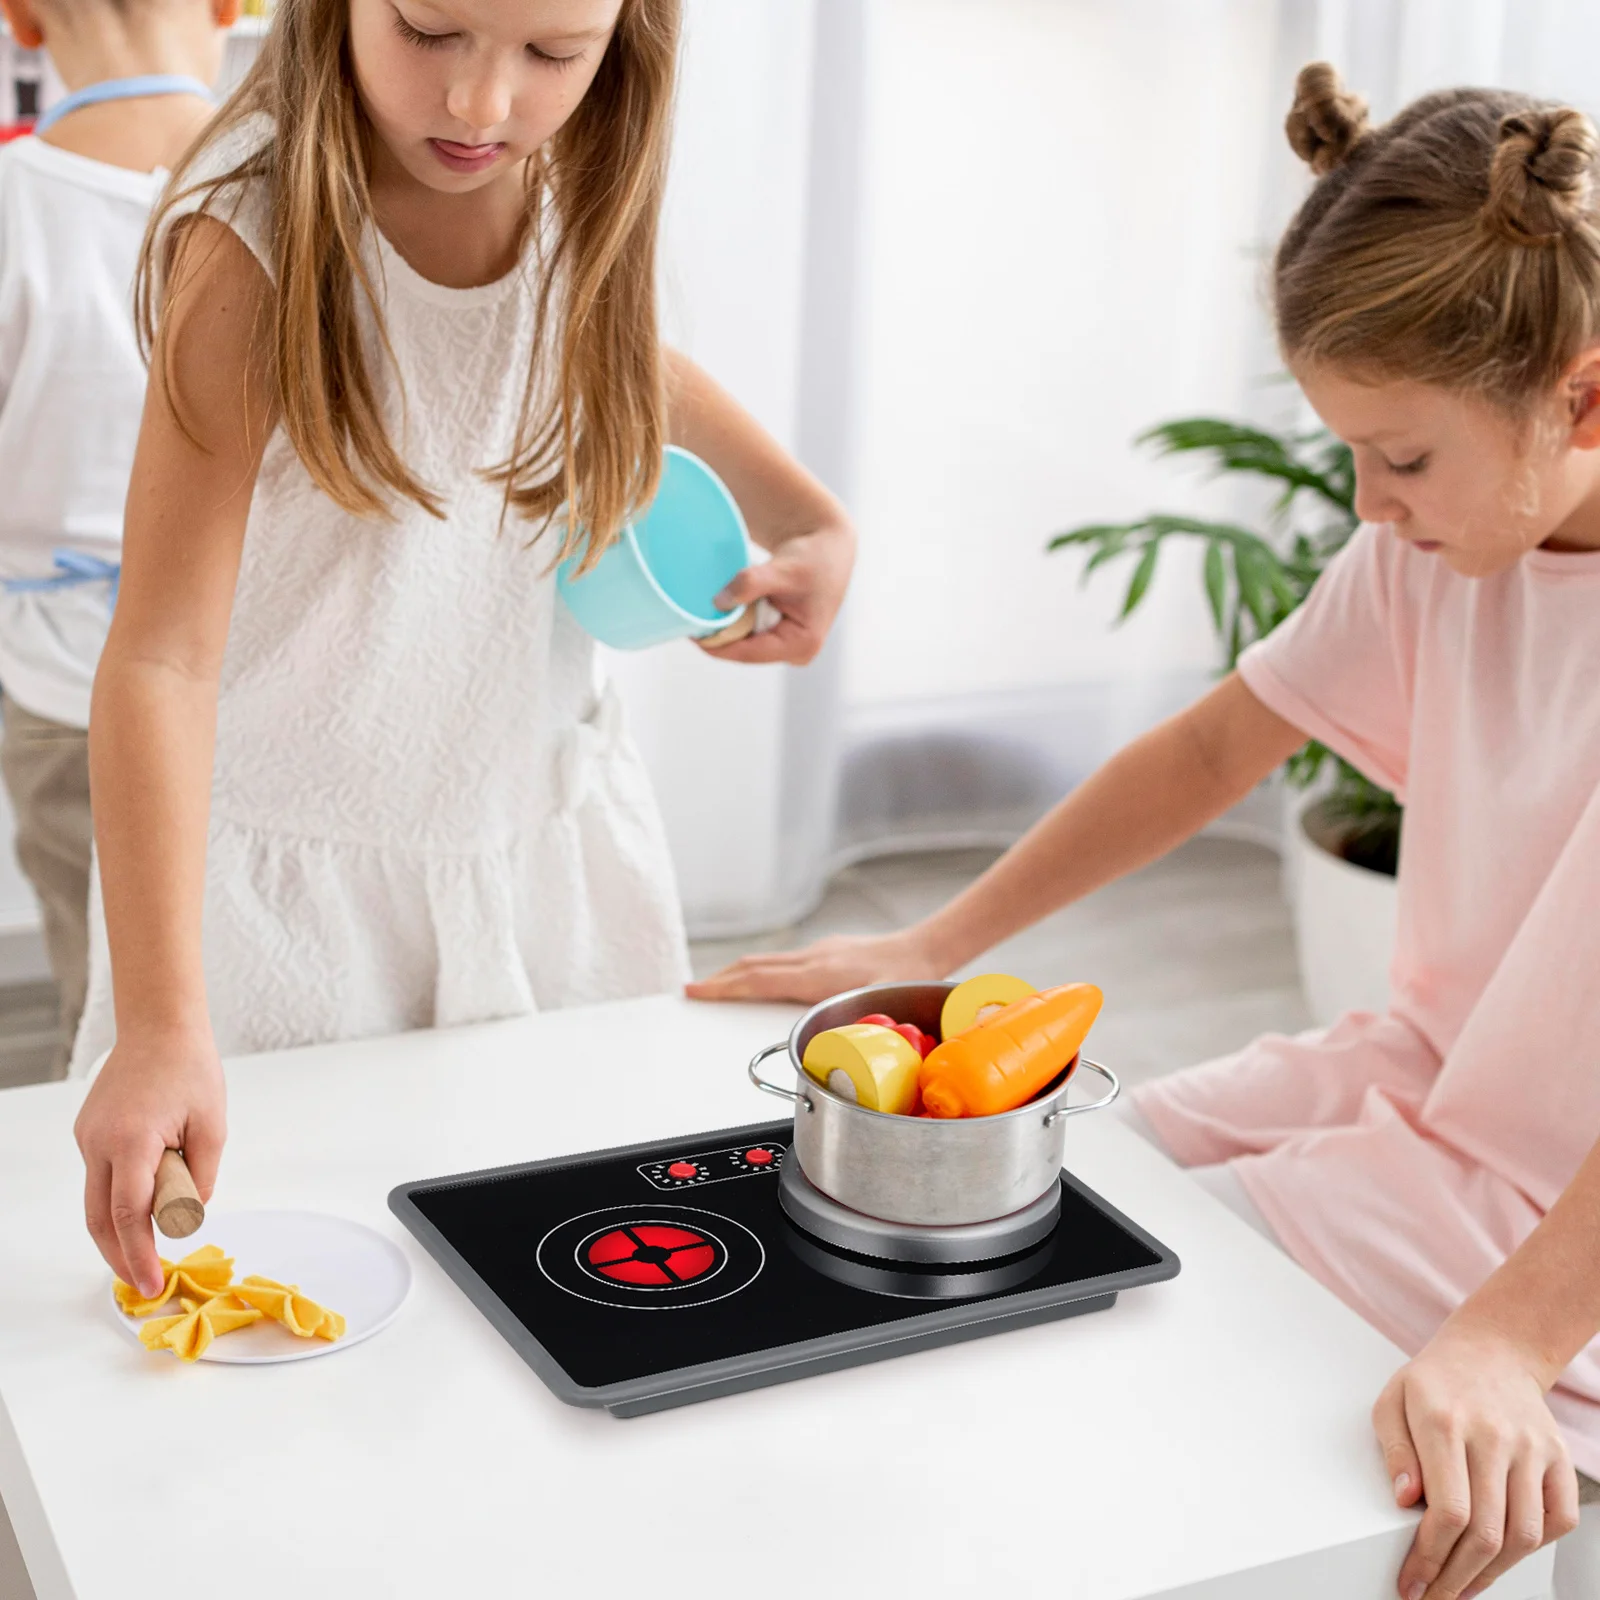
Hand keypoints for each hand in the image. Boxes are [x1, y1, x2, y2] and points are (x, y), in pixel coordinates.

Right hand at [73, 1027, 226, 1298]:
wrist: (160, 1025)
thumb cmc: (191, 1068)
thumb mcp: (213, 1125)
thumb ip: (201, 1175)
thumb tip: (189, 1213)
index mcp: (131, 1142)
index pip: (128, 1216)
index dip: (138, 1256)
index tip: (151, 1284)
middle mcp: (99, 1143)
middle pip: (99, 1219)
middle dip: (120, 1257)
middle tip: (143, 1285)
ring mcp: (88, 1137)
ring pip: (95, 1200)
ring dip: (118, 1230)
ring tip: (144, 1255)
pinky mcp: (88, 1131)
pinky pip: (101, 1175)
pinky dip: (118, 1197)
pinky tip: (141, 1205)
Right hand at [686, 927, 943, 1004]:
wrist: (925, 949)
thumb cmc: (906, 980)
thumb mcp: (873, 1008)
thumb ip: (844, 1026)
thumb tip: (818, 1047)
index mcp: (816, 975)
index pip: (756, 980)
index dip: (721, 988)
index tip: (695, 993)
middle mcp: (812, 958)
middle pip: (753, 966)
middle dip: (720, 979)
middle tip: (694, 991)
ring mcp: (819, 951)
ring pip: (767, 961)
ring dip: (739, 974)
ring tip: (720, 987)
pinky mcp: (828, 950)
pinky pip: (784, 960)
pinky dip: (763, 970)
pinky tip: (765, 980)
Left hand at [698, 522, 853, 666]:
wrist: (827, 547)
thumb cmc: (813, 558)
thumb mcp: (782, 570)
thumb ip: (751, 584)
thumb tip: (718, 602)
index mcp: (801, 645)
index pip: (749, 653)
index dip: (717, 646)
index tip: (691, 635)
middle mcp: (796, 652)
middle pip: (745, 651)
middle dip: (720, 637)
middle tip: (690, 621)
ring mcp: (788, 646)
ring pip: (745, 644)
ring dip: (726, 629)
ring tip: (702, 613)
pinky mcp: (782, 637)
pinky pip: (749, 634)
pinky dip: (735, 621)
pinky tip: (722, 608)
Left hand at [1374, 1317, 1579, 1599]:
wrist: (1491, 1352)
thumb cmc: (1436, 1382)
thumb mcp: (1392, 1401)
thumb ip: (1393, 1450)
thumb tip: (1404, 1500)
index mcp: (1445, 1420)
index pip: (1447, 1510)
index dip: (1429, 1558)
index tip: (1411, 1583)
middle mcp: (1494, 1436)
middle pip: (1485, 1531)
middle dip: (1454, 1577)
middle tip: (1432, 1597)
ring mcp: (1533, 1449)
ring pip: (1522, 1534)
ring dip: (1490, 1574)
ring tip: (1461, 1587)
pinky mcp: (1559, 1459)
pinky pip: (1557, 1520)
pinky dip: (1533, 1548)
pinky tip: (1501, 1558)